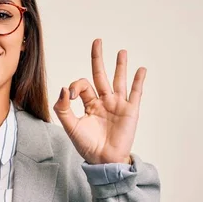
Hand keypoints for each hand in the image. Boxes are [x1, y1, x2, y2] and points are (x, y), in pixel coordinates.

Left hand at [53, 39, 145, 164]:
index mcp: (89, 104)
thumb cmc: (86, 145)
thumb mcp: (70, 126)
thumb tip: (64, 88)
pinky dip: (138, 81)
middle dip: (98, 58)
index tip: (70, 97)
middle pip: (100, 75)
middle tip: (97, 41)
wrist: (103, 160)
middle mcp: (103, 101)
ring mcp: (118, 105)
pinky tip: (140, 70)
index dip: (75, 87)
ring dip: (120, 65)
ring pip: (118, 80)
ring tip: (121, 51)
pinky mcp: (130, 111)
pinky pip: (135, 93)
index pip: (82, 85)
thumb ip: (62, 108)